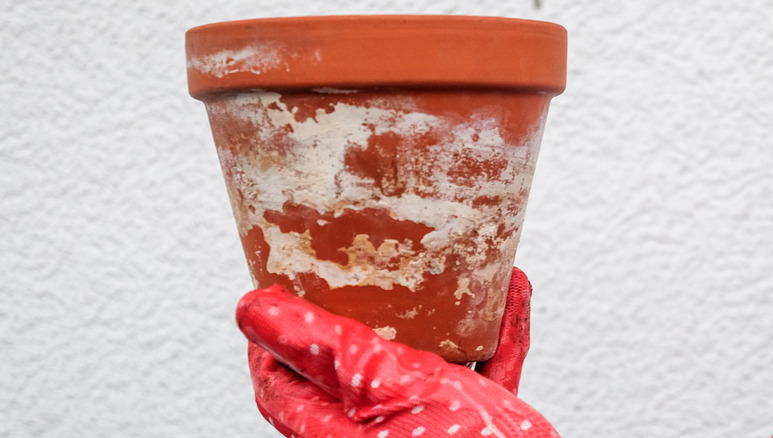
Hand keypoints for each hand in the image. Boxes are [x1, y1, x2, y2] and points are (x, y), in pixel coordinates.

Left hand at [236, 268, 558, 437]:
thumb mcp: (391, 389)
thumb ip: (325, 350)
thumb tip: (252, 311)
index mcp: (341, 430)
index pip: (281, 383)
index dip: (272, 336)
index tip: (278, 287)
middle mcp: (378, 433)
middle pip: (348, 369)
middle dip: (357, 317)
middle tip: (354, 271)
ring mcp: (428, 428)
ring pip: (419, 366)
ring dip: (438, 318)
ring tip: (442, 271)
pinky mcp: (476, 426)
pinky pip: (479, 372)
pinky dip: (493, 337)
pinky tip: (513, 291)